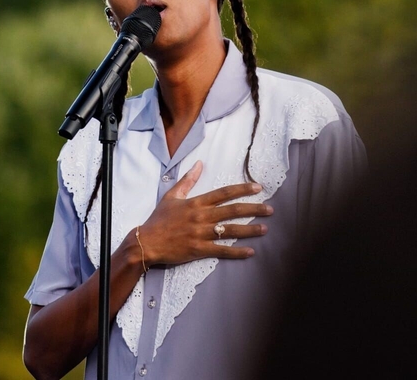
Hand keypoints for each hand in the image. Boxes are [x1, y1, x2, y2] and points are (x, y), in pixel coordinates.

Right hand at [138, 161, 271, 266]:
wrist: (146, 242)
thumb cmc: (159, 219)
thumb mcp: (171, 196)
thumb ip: (187, 180)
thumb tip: (199, 164)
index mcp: (196, 202)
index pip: (224, 193)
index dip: (242, 190)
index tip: (258, 188)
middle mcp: (201, 216)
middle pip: (233, 211)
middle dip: (254, 209)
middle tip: (270, 210)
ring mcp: (201, 234)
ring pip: (230, 230)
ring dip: (250, 230)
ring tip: (265, 229)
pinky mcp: (199, 249)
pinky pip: (222, 250)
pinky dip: (237, 251)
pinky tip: (250, 251)